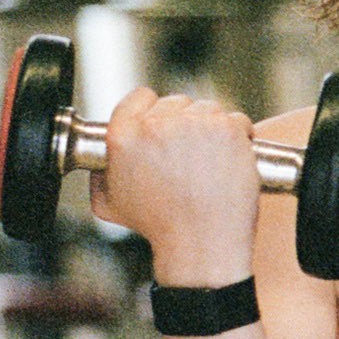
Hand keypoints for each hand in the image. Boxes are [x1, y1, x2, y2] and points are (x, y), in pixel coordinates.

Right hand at [88, 89, 261, 288]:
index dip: (151, 110)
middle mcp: (157, 124)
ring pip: (207, 109)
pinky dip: (238, 134)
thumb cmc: (157, 226)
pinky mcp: (227, 129)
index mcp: (123, 136)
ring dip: (211, 128)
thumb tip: (102, 158)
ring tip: (210, 160)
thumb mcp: (108, 203)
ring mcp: (195, 124)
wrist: (200, 241)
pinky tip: (230, 158)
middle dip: (183, 122)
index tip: (162, 125)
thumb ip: (100, 172)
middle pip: (176, 102)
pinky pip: (236, 119)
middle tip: (190, 153)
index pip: (138, 97)